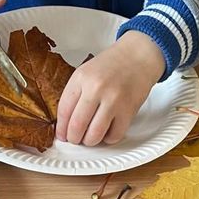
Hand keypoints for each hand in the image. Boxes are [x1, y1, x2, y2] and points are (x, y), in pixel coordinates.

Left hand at [56, 31, 165, 146]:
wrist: (138, 57)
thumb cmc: (112, 66)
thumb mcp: (86, 72)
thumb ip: (76, 94)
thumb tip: (67, 122)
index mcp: (81, 78)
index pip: (64, 110)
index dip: (61, 128)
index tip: (62, 135)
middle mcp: (96, 88)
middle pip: (77, 125)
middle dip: (74, 138)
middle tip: (75, 140)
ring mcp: (113, 100)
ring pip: (94, 135)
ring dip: (90, 142)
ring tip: (90, 139)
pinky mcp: (128, 111)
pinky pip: (114, 136)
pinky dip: (108, 139)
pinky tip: (107, 133)